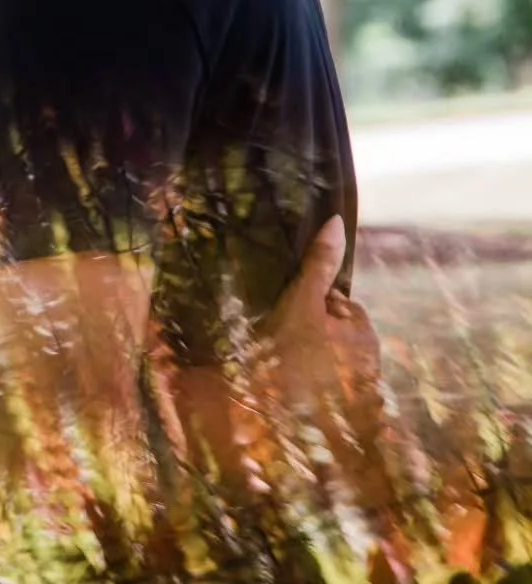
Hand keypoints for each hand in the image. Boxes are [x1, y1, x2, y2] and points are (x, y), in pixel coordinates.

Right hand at [259, 215, 379, 412]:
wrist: (278, 429)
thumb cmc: (291, 356)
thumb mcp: (301, 302)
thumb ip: (319, 264)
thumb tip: (336, 220)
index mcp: (364, 335)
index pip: (337, 304)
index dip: (310, 306)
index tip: (288, 320)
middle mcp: (372, 368)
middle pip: (335, 335)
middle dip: (314, 337)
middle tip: (282, 346)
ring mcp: (361, 401)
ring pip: (331, 367)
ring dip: (312, 368)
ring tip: (284, 375)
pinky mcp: (347, 426)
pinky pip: (329, 398)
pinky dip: (314, 396)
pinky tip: (292, 398)